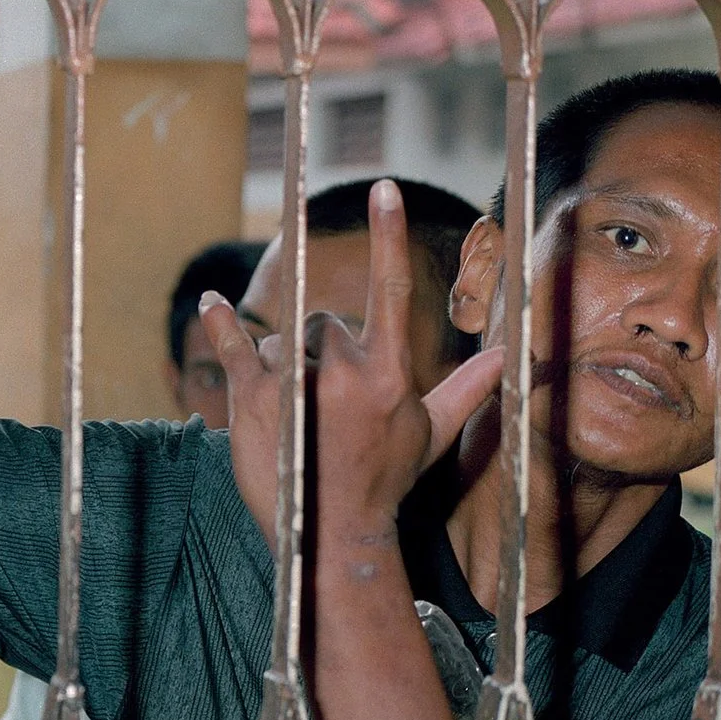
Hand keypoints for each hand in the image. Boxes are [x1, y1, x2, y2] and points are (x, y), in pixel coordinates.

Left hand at [202, 180, 502, 552]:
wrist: (331, 532)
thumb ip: (467, 388)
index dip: (388, 234)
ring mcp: (295, 384)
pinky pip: (235, 345)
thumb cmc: (384, 480)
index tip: (383, 187)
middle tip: (320, 402)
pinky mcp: (252, 399)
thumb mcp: (431, 434)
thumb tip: (510, 357)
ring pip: (281, 339)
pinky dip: (220, 322)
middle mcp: (343, 372)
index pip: (391, 288)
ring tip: (291, 413)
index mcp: (390, 372)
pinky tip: (210, 301)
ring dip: (281, 364)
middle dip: (318, 350)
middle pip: (321, 321)